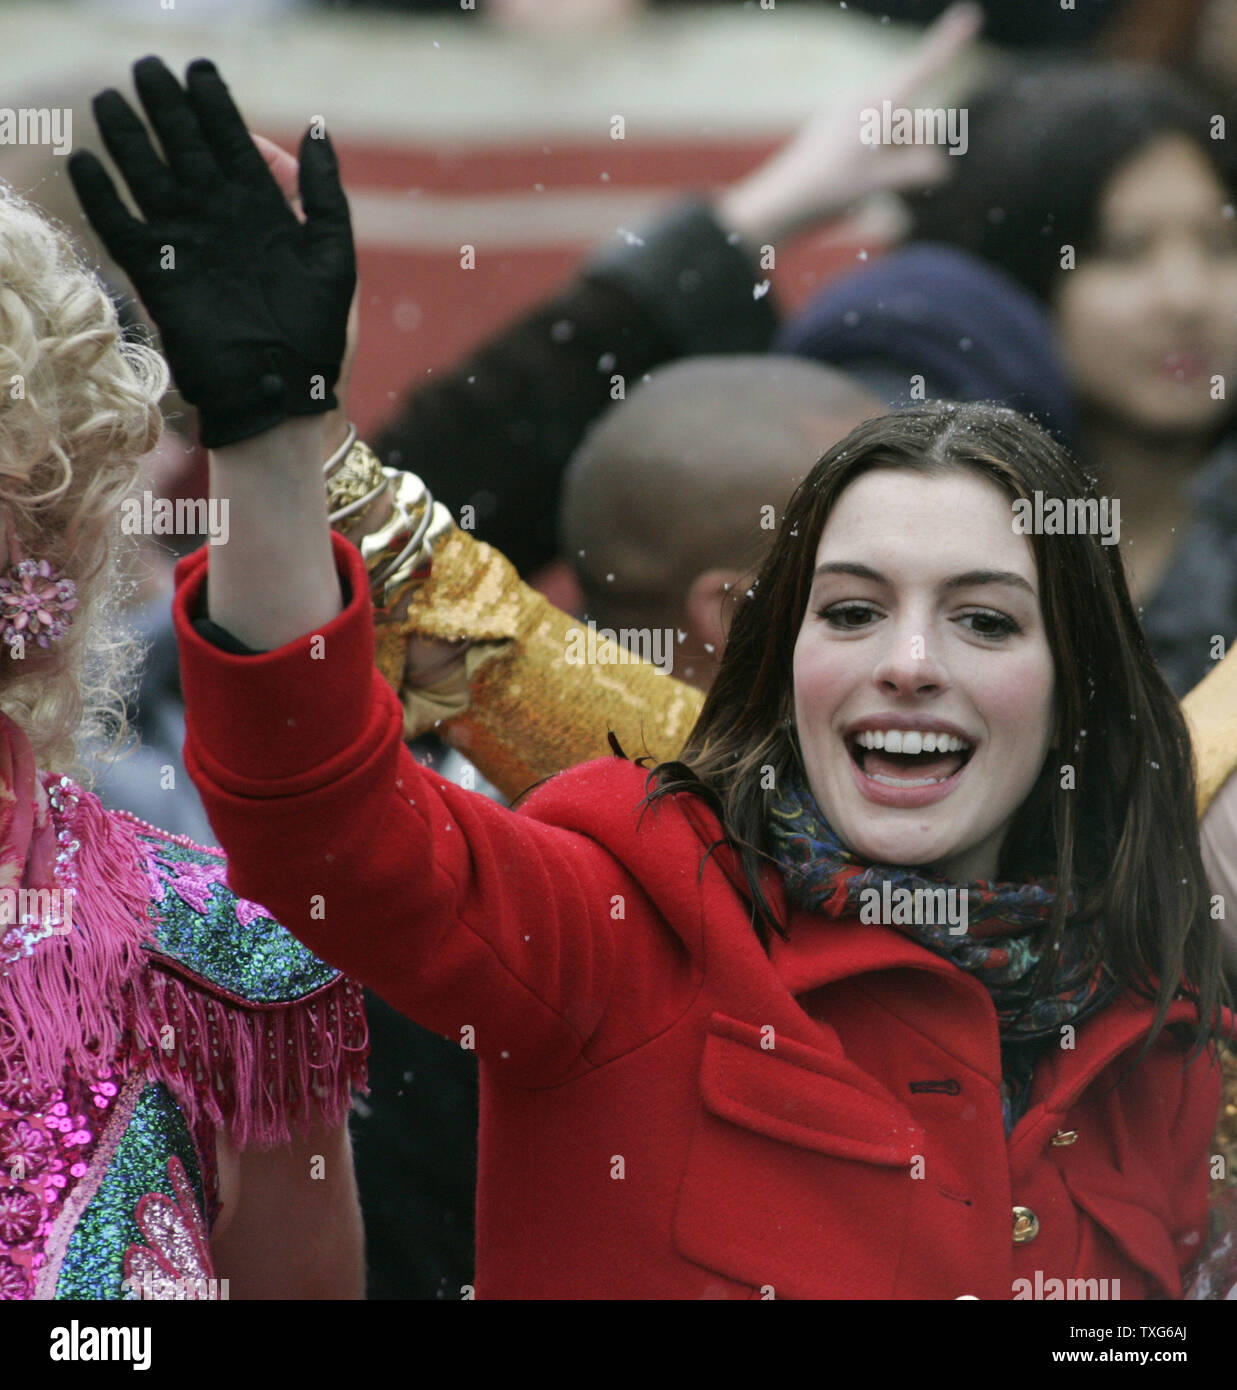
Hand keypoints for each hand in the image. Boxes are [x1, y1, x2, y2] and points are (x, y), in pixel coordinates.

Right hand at [68, 56, 355, 449]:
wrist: (282, 394)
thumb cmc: (317, 334)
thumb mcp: (333, 257)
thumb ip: (323, 194)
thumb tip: (316, 130)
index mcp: (262, 212)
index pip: (234, 144)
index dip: (216, 107)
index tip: (200, 71)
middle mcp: (220, 222)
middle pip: (185, 151)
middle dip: (167, 109)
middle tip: (147, 68)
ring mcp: (187, 246)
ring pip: (150, 180)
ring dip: (128, 141)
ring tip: (110, 101)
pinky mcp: (159, 277)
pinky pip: (122, 230)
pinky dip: (102, 199)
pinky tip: (86, 165)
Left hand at [716, 1, 983, 248]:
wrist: (783, 202)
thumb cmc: (828, 188)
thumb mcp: (880, 180)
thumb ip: (917, 170)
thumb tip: (939, 167)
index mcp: (877, 103)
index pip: (922, 69)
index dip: (947, 43)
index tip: (970, 14)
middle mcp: (866, 104)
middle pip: (915, 120)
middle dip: (915, 148)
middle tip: (886, 178)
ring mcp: (853, 120)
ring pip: (897, 138)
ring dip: (896, 163)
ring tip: (865, 186)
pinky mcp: (843, 138)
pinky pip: (877, 148)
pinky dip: (879, 168)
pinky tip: (857, 186)